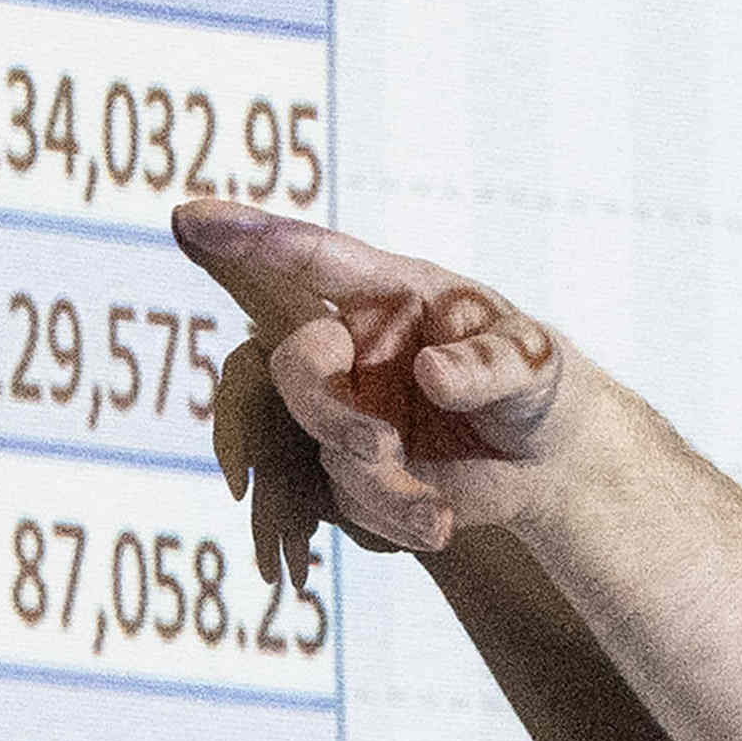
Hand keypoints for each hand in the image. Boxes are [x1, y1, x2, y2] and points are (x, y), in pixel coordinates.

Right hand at [178, 206, 583, 588]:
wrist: (549, 463)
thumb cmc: (537, 384)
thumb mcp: (532, 362)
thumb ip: (486, 363)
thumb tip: (431, 373)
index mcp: (393, 294)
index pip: (316, 257)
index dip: (253, 237)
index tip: (192, 217)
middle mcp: (356, 346)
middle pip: (295, 367)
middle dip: (325, 413)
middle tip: (376, 449)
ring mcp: (350, 408)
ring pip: (322, 447)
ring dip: (378, 487)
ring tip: (439, 514)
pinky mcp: (352, 469)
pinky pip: (342, 499)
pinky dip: (390, 520)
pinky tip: (440, 523)